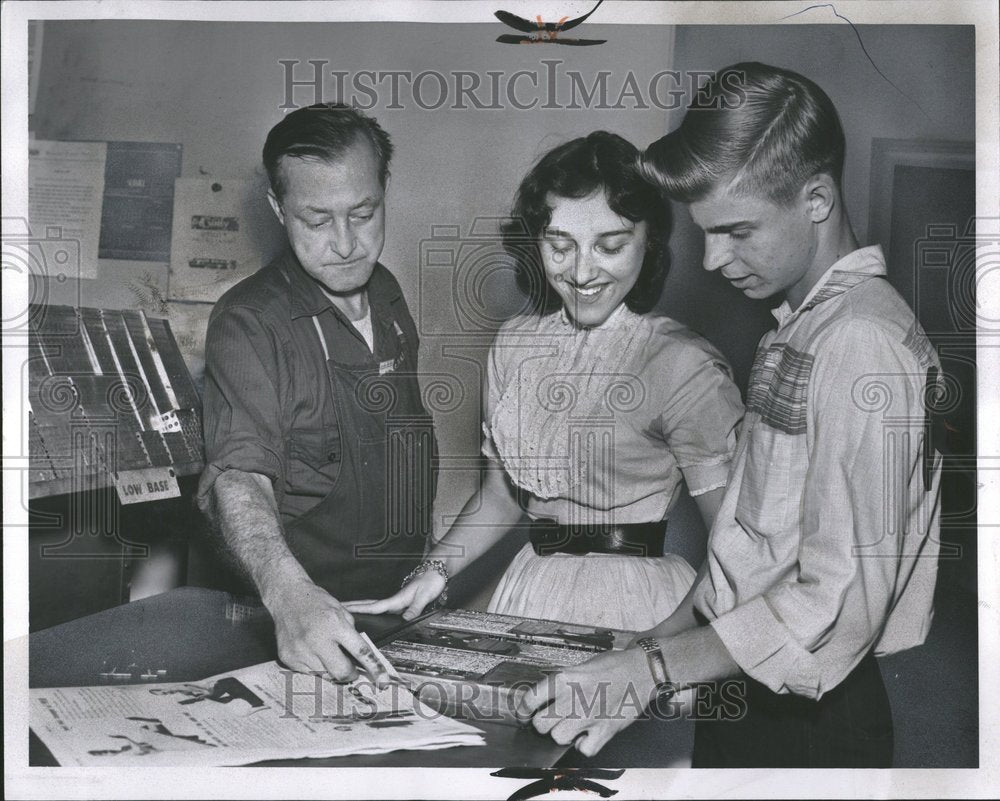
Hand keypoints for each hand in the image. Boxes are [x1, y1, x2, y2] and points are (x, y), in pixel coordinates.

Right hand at [267, 579, 388, 684]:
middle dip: (350, 674)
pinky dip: (315, 667)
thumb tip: (360, 658)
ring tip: (327, 653)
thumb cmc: (317, 602)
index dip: (374, 668)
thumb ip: (351, 634)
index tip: (383, 681)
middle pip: (341, 672)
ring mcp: (301, 651)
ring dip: (331, 669)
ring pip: (325, 675)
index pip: (360, 651)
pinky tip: (312, 652)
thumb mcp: (341, 611)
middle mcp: (317, 640)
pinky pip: (308, 673)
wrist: (288, 597)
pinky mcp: (289, 658)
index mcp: (335, 625)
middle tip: (351, 669)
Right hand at [343, 570, 445, 620]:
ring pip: (371, 606)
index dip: (359, 610)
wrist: (435, 573)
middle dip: (351, 607)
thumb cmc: (430, 582)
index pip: (373, 606)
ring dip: (357, 608)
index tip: (344, 611)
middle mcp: (392, 601)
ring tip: (342, 613)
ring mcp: (394, 602)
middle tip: (334, 609)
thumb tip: (405, 620)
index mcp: (395, 600)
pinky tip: (364, 615)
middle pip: (368, 605)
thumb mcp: (424, 596)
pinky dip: (368, 610)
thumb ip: (415, 608)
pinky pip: (379, 608)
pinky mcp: (398, 603)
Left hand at [515, 647, 655, 757]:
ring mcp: (588, 717)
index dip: (523, 710)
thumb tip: (544, 699)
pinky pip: (583, 749)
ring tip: (572, 724)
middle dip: (544, 723)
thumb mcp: (580, 666)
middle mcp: (573, 698)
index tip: (524, 714)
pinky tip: (587, 734)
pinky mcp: (604, 731)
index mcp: (564, 679)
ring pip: (558, 738)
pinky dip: (584, 745)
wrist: (641, 671)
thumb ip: (561, 682)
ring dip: (563, 734)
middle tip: (552, 718)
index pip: (530, 700)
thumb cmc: (612, 666)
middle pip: (540, 724)